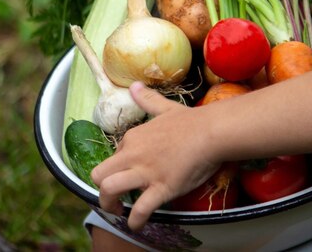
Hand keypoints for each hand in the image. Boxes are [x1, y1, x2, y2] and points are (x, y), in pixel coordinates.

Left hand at [91, 81, 219, 230]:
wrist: (212, 132)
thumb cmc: (192, 121)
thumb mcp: (165, 107)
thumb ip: (148, 100)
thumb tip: (134, 86)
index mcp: (134, 138)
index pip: (115, 155)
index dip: (120, 167)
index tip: (129, 173)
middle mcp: (133, 154)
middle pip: (100, 174)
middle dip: (100, 189)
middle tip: (111, 199)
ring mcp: (146, 172)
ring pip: (110, 189)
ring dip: (109, 205)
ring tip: (117, 212)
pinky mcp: (161, 188)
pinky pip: (140, 209)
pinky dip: (134, 221)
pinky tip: (135, 225)